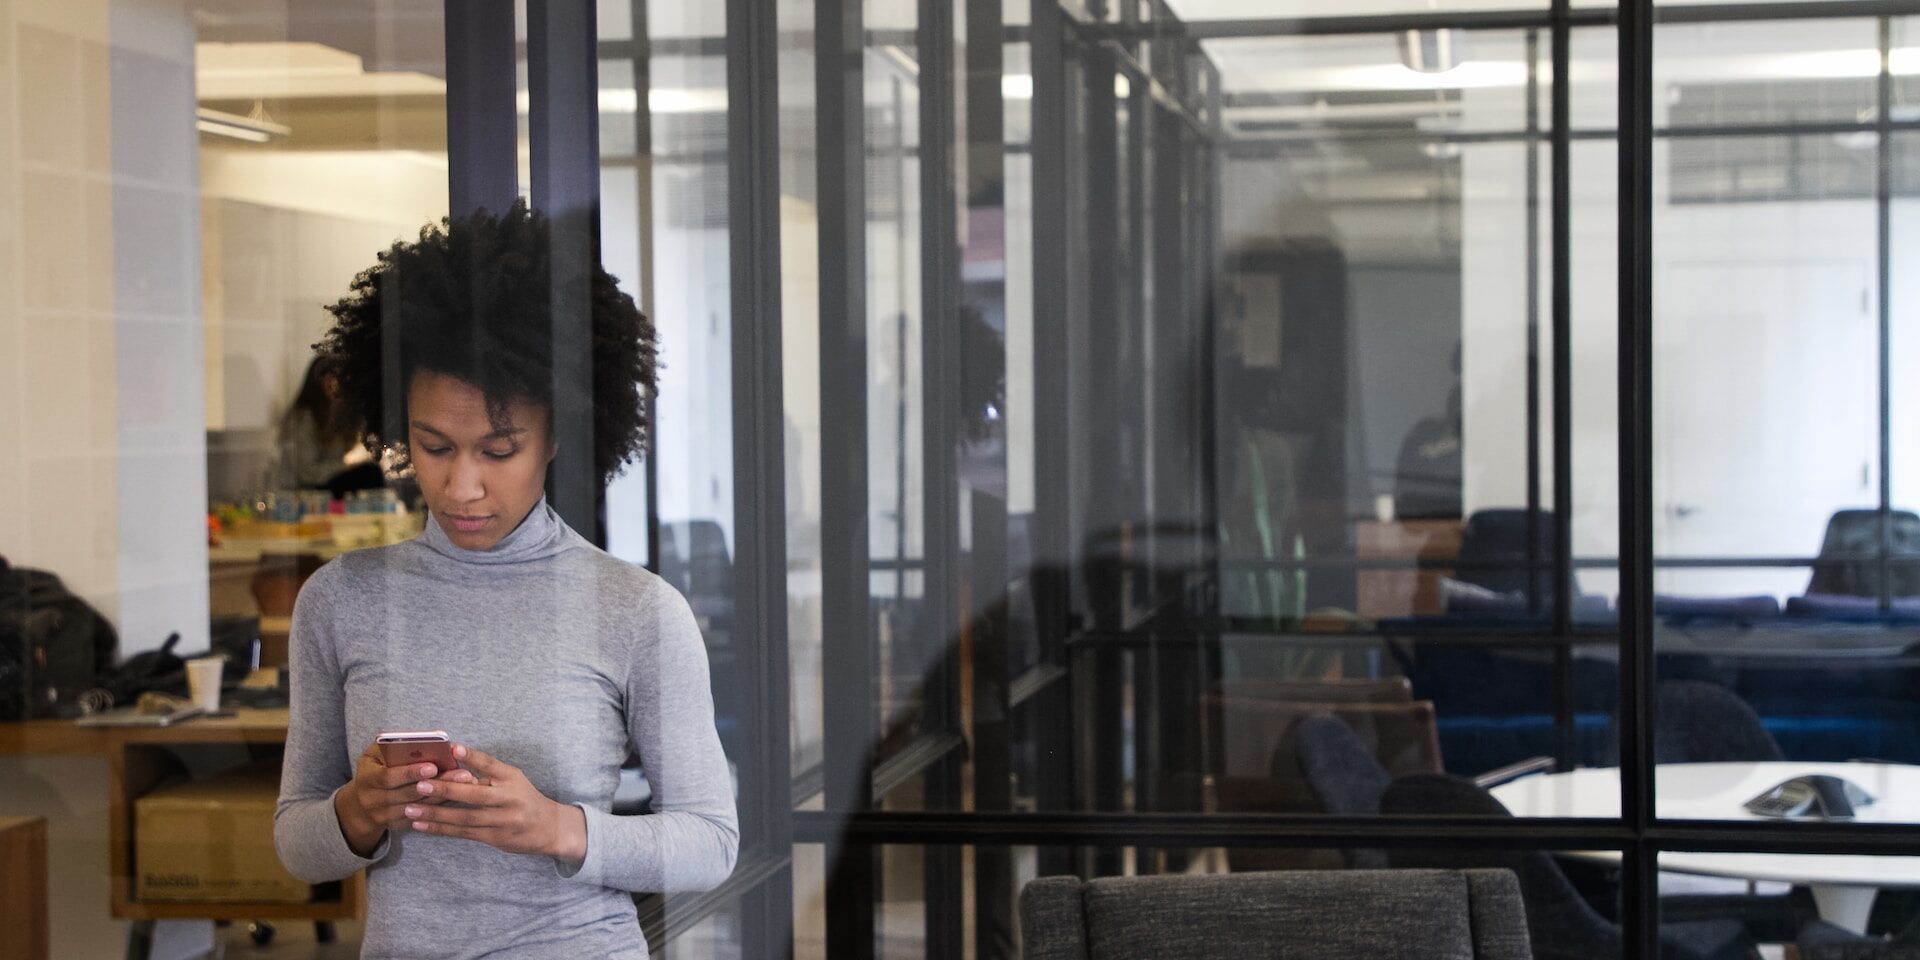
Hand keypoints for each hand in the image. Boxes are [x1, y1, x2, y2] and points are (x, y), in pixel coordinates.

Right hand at [334, 742, 474, 857]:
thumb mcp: (373, 756)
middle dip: (437, 783)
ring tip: (467, 783)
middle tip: (463, 774)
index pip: (388, 777)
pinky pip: (423, 817)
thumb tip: (417, 739)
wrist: (358, 806)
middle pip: (409, 794)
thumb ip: (390, 746)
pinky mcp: (397, 825)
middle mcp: (373, 801)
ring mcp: (385, 816)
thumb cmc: (373, 770)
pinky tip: (460, 796)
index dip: (410, 773)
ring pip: (420, 807)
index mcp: (366, 780)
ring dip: (444, 795)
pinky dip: (441, 806)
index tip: (433, 766)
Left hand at [403, 744, 587, 864]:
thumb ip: (487, 774)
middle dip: (445, 789)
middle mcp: (508, 798)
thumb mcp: (513, 779)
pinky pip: (464, 833)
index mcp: (511, 778)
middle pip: (474, 794)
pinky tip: (422, 825)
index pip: (490, 764)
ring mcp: (502, 820)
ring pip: (465, 817)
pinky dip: (441, 829)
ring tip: (411, 809)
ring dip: (436, 813)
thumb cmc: (524, 798)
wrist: (549, 828)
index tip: (452, 748)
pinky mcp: (495, 838)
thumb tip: (453, 764)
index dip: (472, 756)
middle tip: (420, 784)